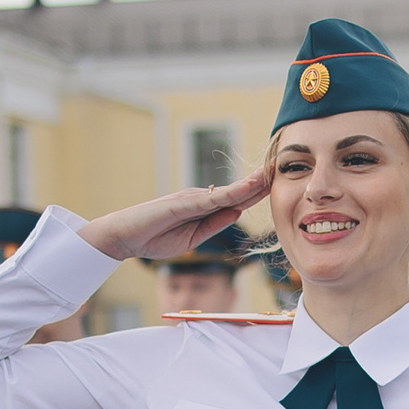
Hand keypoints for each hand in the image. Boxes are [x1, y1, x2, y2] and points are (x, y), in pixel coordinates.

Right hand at [76, 174, 270, 262]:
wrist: (123, 237)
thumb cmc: (154, 239)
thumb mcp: (193, 237)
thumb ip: (214, 224)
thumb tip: (237, 211)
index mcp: (203, 208)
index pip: (235, 199)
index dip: (256, 192)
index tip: (278, 185)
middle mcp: (200, 198)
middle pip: (236, 190)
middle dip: (260, 182)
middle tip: (284, 170)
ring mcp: (191, 198)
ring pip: (228, 191)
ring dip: (251, 183)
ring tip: (272, 173)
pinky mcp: (182, 203)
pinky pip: (211, 199)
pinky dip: (230, 193)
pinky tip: (246, 188)